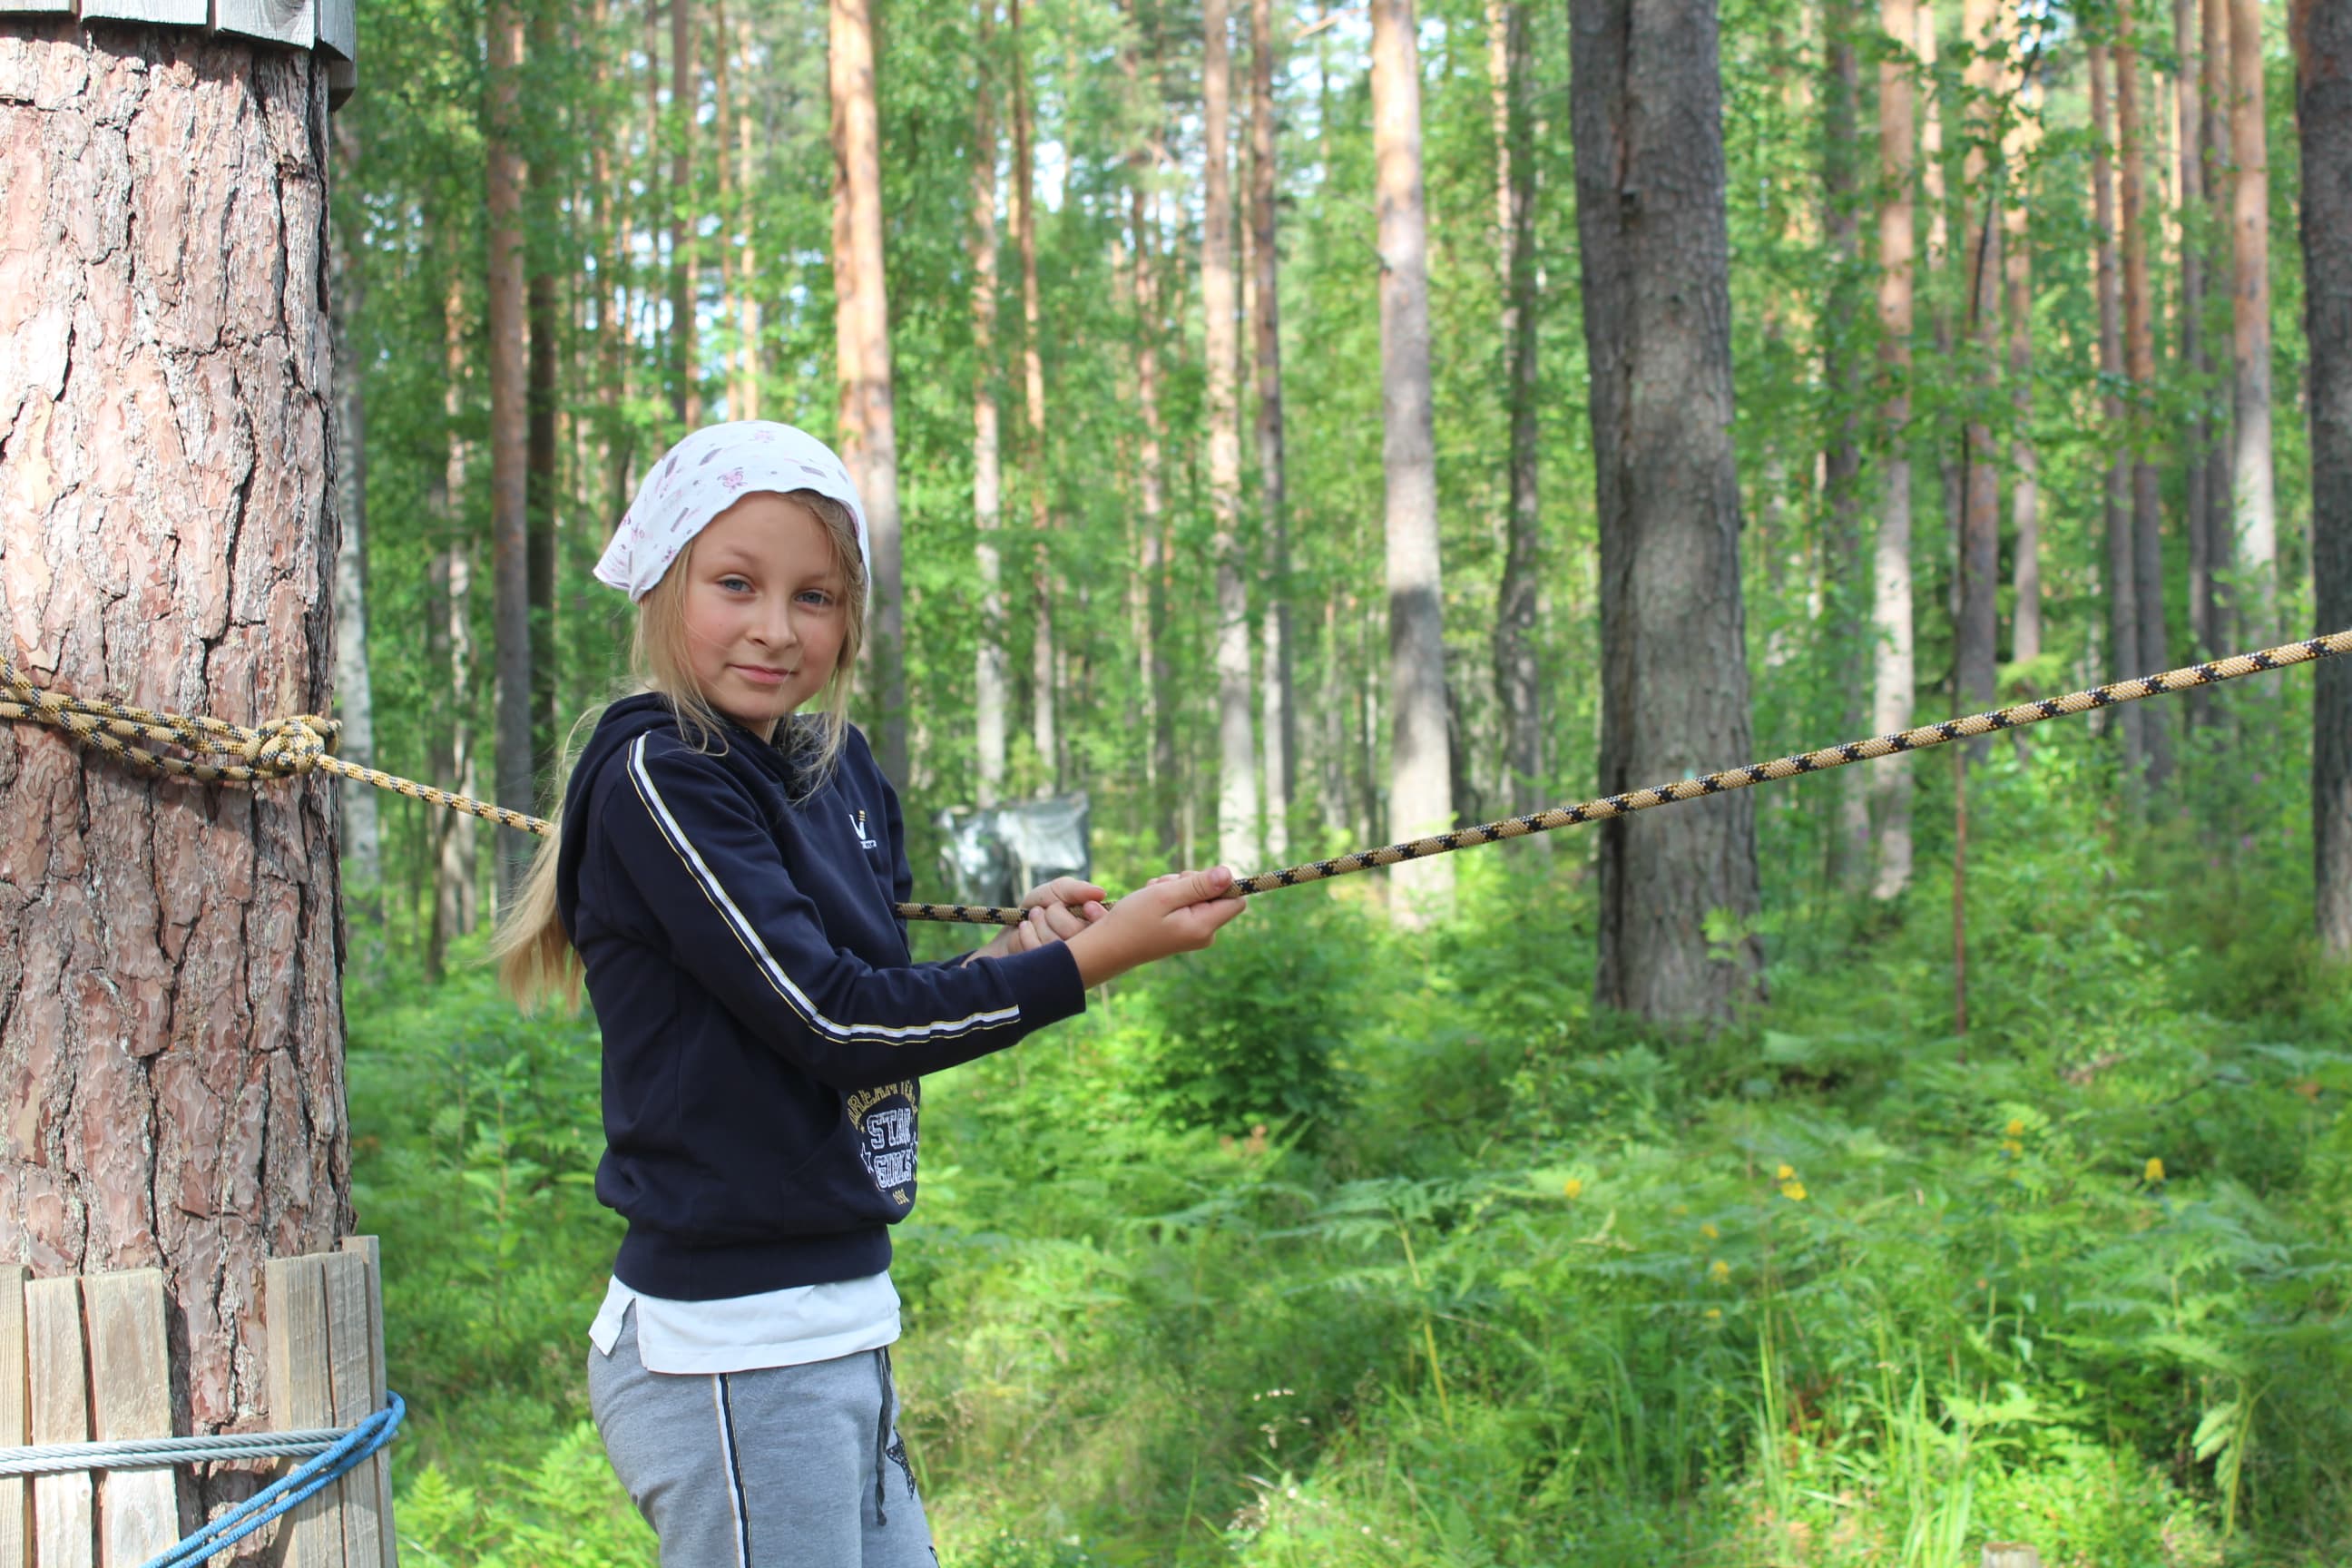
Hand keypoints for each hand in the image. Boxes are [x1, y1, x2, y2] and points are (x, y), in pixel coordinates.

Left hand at [966, 876, 1109, 961]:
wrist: (1008, 931)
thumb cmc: (1037, 911)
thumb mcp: (1055, 893)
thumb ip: (1075, 890)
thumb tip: (1101, 893)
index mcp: (1094, 930)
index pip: (1107, 926)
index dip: (1098, 917)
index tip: (1087, 907)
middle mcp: (1085, 951)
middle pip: (1079, 932)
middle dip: (1056, 914)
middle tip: (1043, 910)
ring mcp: (1067, 965)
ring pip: (1059, 942)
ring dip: (1039, 923)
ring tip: (1032, 919)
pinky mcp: (1047, 975)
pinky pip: (1040, 951)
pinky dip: (1028, 934)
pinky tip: (1024, 930)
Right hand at [1065, 866, 1247, 988]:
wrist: (1110, 946)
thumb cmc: (1134, 920)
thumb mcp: (1166, 895)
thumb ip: (1199, 885)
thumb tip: (1229, 874)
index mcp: (1204, 926)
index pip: (1237, 899)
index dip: (1221, 883)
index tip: (1195, 879)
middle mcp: (1205, 933)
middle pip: (1216, 893)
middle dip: (1192, 882)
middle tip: (1166, 886)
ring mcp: (1194, 933)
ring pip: (1198, 895)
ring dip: (1177, 887)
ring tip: (1155, 894)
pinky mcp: (1184, 931)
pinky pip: (1187, 904)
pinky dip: (1171, 896)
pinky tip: (1153, 901)